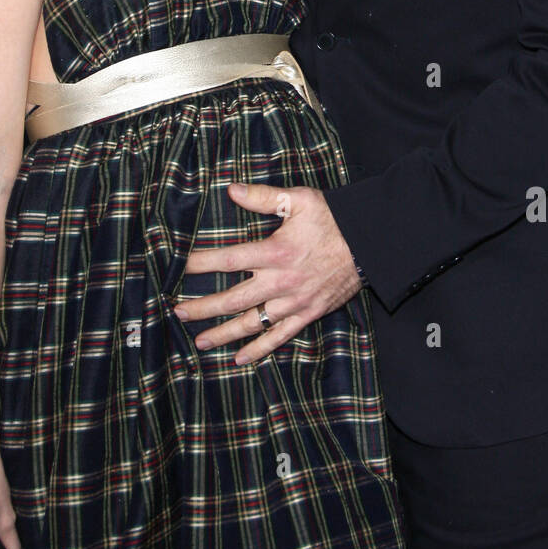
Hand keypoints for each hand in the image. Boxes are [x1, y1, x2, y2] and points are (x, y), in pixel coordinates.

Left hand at [174, 182, 361, 363]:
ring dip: (223, 333)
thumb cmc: (333, 219)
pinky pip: (280, 336)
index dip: (200, 263)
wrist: (370, 244)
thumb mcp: (300, 200)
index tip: (178, 267)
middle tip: (177, 311)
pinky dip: (259, 349)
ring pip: (252, 323)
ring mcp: (294, 302)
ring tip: (199, 341)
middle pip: (233, 299)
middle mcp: (281, 281)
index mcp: (276, 252)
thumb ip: (264, 197)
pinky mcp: (307, 314)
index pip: (228, 260)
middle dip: (203, 307)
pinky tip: (239, 358)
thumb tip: (231, 190)